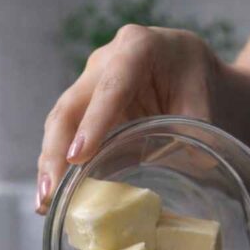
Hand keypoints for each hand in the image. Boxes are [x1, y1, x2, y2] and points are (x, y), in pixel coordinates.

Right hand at [36, 25, 217, 212]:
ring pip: (60, 123)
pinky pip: (65, 137)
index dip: (93, 123)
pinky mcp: (84, 110)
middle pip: (71, 107)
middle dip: (56, 151)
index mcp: (138, 48)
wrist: (187, 69)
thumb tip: (192, 164)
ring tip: (45, 202)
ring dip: (50, 163)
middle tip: (50, 191)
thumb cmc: (194, 80)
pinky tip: (52, 197)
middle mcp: (104, 62)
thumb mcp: (204, 99)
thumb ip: (197, 129)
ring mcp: (89, 85)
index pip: (111, 87)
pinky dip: (58, 166)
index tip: (78, 157)